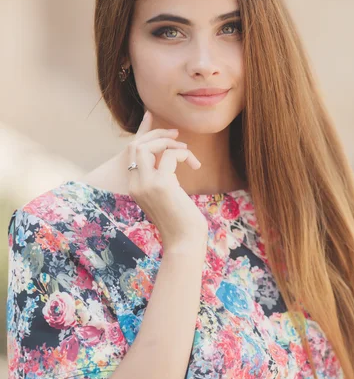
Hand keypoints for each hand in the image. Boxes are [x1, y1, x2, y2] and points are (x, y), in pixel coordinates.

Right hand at [126, 111, 207, 251]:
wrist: (184, 242)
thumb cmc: (180, 223)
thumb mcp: (166, 197)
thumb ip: (162, 179)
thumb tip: (170, 159)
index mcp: (134, 188)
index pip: (132, 154)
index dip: (149, 140)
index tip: (169, 137)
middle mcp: (136, 185)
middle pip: (136, 145)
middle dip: (157, 135)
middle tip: (177, 136)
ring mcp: (146, 184)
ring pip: (147, 146)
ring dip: (169, 142)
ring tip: (186, 151)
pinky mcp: (162, 184)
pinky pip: (171, 154)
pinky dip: (184, 154)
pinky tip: (195, 166)